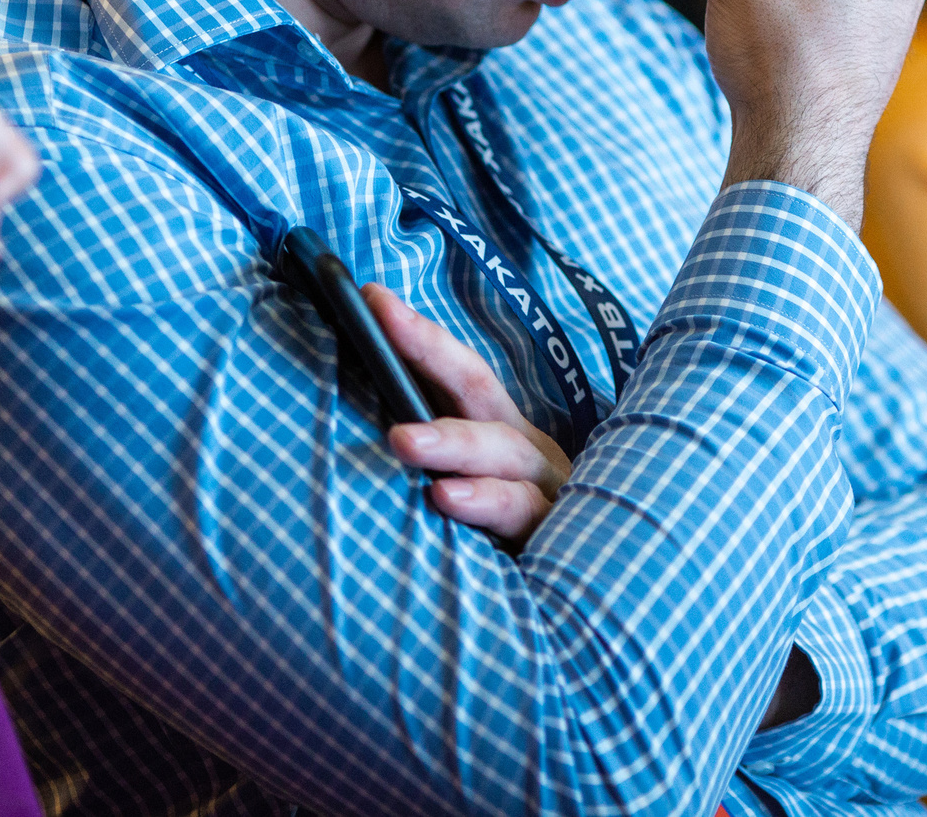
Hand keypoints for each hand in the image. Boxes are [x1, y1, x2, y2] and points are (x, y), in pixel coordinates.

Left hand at [365, 284, 571, 544]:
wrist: (573, 629)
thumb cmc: (492, 551)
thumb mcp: (460, 492)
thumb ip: (423, 456)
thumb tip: (352, 421)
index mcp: (503, 437)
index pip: (460, 374)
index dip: (419, 336)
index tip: (367, 297)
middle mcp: (531, 462)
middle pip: (485, 407)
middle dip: (435, 368)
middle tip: (377, 337)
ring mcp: (552, 509)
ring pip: (514, 479)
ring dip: (466, 466)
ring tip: (429, 481)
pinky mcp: (560, 560)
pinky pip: (530, 538)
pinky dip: (491, 520)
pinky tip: (452, 513)